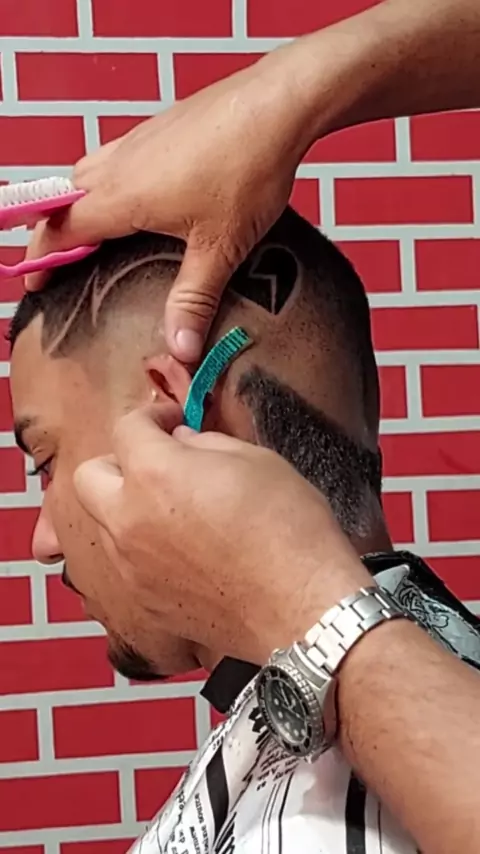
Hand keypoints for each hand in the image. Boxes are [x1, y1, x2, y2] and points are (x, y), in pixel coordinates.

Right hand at [25, 45, 314, 362]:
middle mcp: (119, 164)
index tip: (35, 282)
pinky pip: (114, 157)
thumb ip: (193, 299)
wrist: (277, 104)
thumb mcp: (220, 247)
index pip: (59, 229)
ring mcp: (138, 141)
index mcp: (122, 196)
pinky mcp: (159, 128)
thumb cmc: (248, 169)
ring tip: (91, 235)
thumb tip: (180, 348)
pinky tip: (135, 197)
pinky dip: (105, 182)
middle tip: (59, 263)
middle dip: (52, 231)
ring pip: (86, 174)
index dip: (42, 258)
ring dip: (77, 204)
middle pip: (63, 199)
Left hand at [73, 403, 370, 663]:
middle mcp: (129, 520)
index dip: (151, 416)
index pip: (126, 428)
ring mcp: (131, 567)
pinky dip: (144, 549)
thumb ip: (206, 444)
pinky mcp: (145, 602)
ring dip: (129, 507)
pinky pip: (127, 564)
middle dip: (119, 462)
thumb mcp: (256, 460)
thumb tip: (183, 443)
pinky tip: (186, 552)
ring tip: (176, 511)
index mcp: (154, 474)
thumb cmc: (290, 531)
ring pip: (105, 523)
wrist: (303, 610)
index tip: (172, 422)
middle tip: (157, 462)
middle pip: (89, 477)